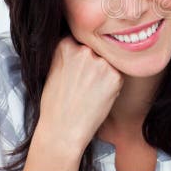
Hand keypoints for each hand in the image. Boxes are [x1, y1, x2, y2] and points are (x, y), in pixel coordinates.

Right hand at [23, 37, 121, 170]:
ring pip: (108, 62)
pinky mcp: (115, 76)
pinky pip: (117, 74)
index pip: (80, 40)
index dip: (81, 55)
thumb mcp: (53, 70)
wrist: (62, 130)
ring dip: (104, 73)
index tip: (79, 67)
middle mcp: (84, 50)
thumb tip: (82, 46)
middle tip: (85, 83)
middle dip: (93, 63)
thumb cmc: (55, 104)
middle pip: (96, 50)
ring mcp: (101, 63)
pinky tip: (99, 96)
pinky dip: (112, 84)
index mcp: (64, 46)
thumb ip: (69, 55)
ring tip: (90, 92)